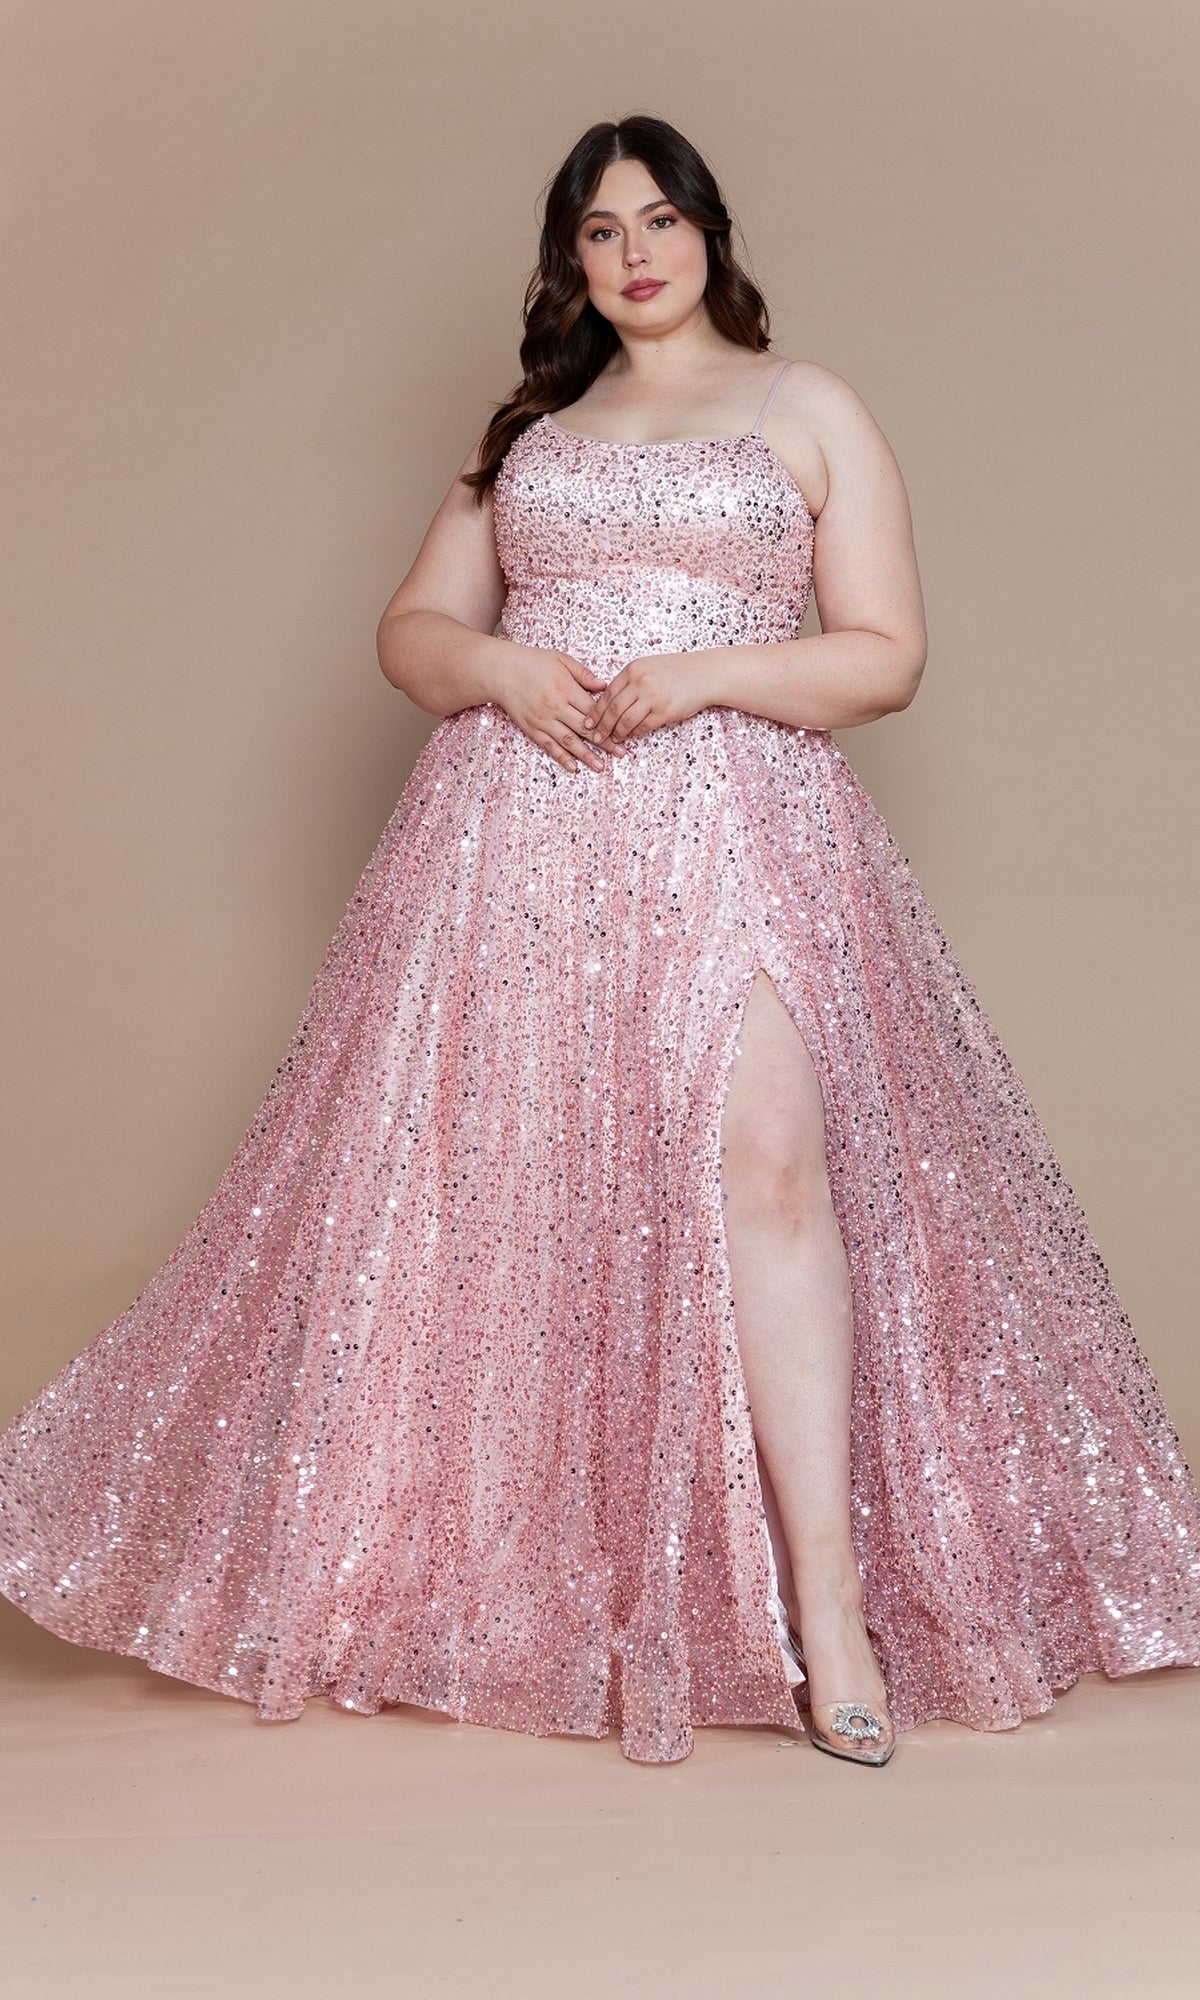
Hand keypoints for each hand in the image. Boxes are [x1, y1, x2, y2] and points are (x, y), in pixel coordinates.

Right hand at [493, 644, 628, 773]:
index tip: (623, 731)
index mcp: (566, 688)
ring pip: (569, 742)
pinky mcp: (532, 728)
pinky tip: (574, 767)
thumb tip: (604, 687)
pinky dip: (562, 758)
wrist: (501, 671)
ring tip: (601, 766)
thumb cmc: (532, 662)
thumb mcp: (561, 660)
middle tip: (621, 753)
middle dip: (605, 743)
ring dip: (586, 756)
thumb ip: (584, 674)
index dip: (609, 722)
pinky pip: (549, 746)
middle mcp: (555, 707)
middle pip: (585, 729)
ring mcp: (543, 720)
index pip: (593, 710)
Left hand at [582, 652, 717, 746]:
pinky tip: (631, 737)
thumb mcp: (649, 667)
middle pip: (613, 709)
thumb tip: (610, 701)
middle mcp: (641, 682)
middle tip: (595, 737)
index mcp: (633, 669)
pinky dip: (635, 734)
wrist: (705, 674)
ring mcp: (653, 697)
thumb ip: (630, 681)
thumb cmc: (677, 671)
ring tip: (613, 740)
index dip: (596, 711)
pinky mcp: (665, 711)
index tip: (588, 722)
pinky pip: (644, 727)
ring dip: (617, 733)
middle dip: (602, 726)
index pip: (608, 693)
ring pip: (626, 721)